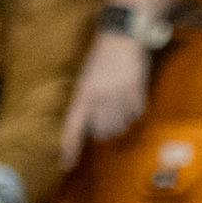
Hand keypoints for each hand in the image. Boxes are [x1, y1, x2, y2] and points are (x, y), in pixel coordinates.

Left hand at [60, 32, 151, 168]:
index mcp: (82, 94)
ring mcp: (118, 99)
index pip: (72, 127)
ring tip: (119, 101)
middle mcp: (99, 99)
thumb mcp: (87, 80)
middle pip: (102, 133)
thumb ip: (87, 103)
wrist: (122, 37)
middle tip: (107, 112)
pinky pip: (135, 117)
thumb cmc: (102, 59)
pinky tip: (130, 95)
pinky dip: (133, 111)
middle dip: (104, 129)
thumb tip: (94, 129)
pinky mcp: (135, 97)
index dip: (69, 148)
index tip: (66, 165)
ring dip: (121, 120)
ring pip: (120, 127)